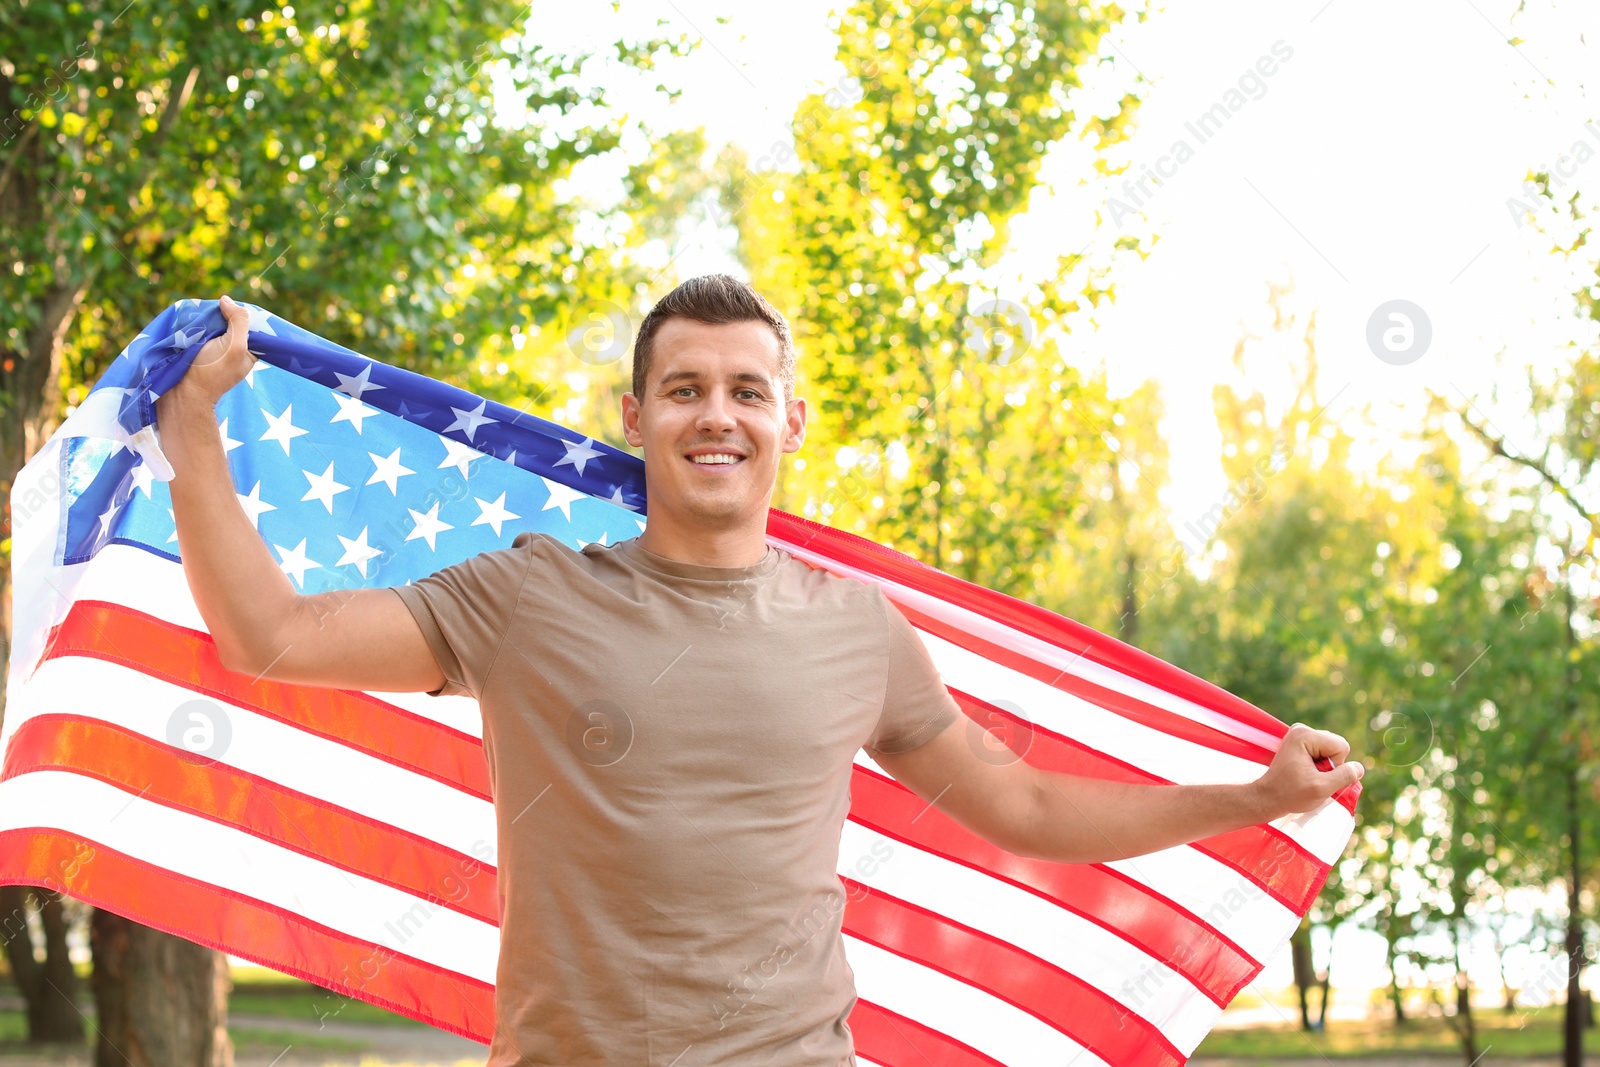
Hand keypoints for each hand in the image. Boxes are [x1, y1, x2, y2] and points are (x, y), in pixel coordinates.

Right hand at [160, 295, 255, 410]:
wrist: (181, 393)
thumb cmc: (211, 372)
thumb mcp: (234, 346)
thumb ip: (238, 322)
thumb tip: (226, 300)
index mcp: (249, 351)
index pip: (249, 324)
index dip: (239, 313)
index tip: (226, 306)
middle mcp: (233, 351)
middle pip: (230, 323)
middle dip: (220, 315)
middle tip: (208, 311)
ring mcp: (213, 351)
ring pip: (212, 326)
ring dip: (204, 320)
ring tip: (196, 316)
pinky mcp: (196, 352)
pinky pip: (197, 333)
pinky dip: (193, 326)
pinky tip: (188, 323)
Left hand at [1252, 723, 1362, 817]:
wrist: (1268, 797)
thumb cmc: (1290, 794)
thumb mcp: (1321, 788)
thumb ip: (1343, 776)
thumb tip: (1359, 768)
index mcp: (1305, 735)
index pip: (1341, 746)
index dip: (1336, 766)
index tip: (1317, 776)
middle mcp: (1302, 730)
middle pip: (1337, 747)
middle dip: (1331, 766)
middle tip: (1312, 777)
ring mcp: (1301, 735)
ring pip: (1332, 751)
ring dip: (1325, 767)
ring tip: (1307, 776)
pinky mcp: (1301, 743)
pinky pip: (1324, 753)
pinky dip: (1320, 766)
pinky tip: (1306, 773)